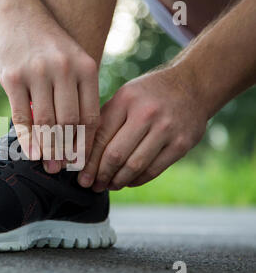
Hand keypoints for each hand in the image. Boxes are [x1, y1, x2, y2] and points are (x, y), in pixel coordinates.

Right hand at [0, 0, 99, 172]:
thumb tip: (81, 139)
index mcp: (86, 68)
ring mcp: (37, 72)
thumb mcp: (75, 64)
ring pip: (46, 121)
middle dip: (68, 150)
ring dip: (49, 149)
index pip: (90, 115)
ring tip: (50, 165)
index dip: (87, 143)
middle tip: (65, 169)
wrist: (21, 18)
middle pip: (69, 121)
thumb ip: (80, 95)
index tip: (84, 162)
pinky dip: (28, 138)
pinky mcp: (12, 78)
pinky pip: (21, 116)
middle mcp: (63, 69)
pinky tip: (32, 153)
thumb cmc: (52, 49)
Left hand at [78, 68, 207, 190]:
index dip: (88, 161)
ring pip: (134, 166)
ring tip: (108, 186)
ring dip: (118, 181)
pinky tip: (128, 181)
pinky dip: (137, 180)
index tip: (80, 176)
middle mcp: (146, 113)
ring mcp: (166, 129)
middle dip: (100, 175)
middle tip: (92, 185)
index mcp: (126, 100)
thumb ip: (104, 121)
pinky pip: (153, 170)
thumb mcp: (124, 97)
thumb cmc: (148, 95)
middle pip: (116, 155)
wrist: (192, 86)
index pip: (100, 137)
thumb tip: (81, 153)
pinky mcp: (182, 144)